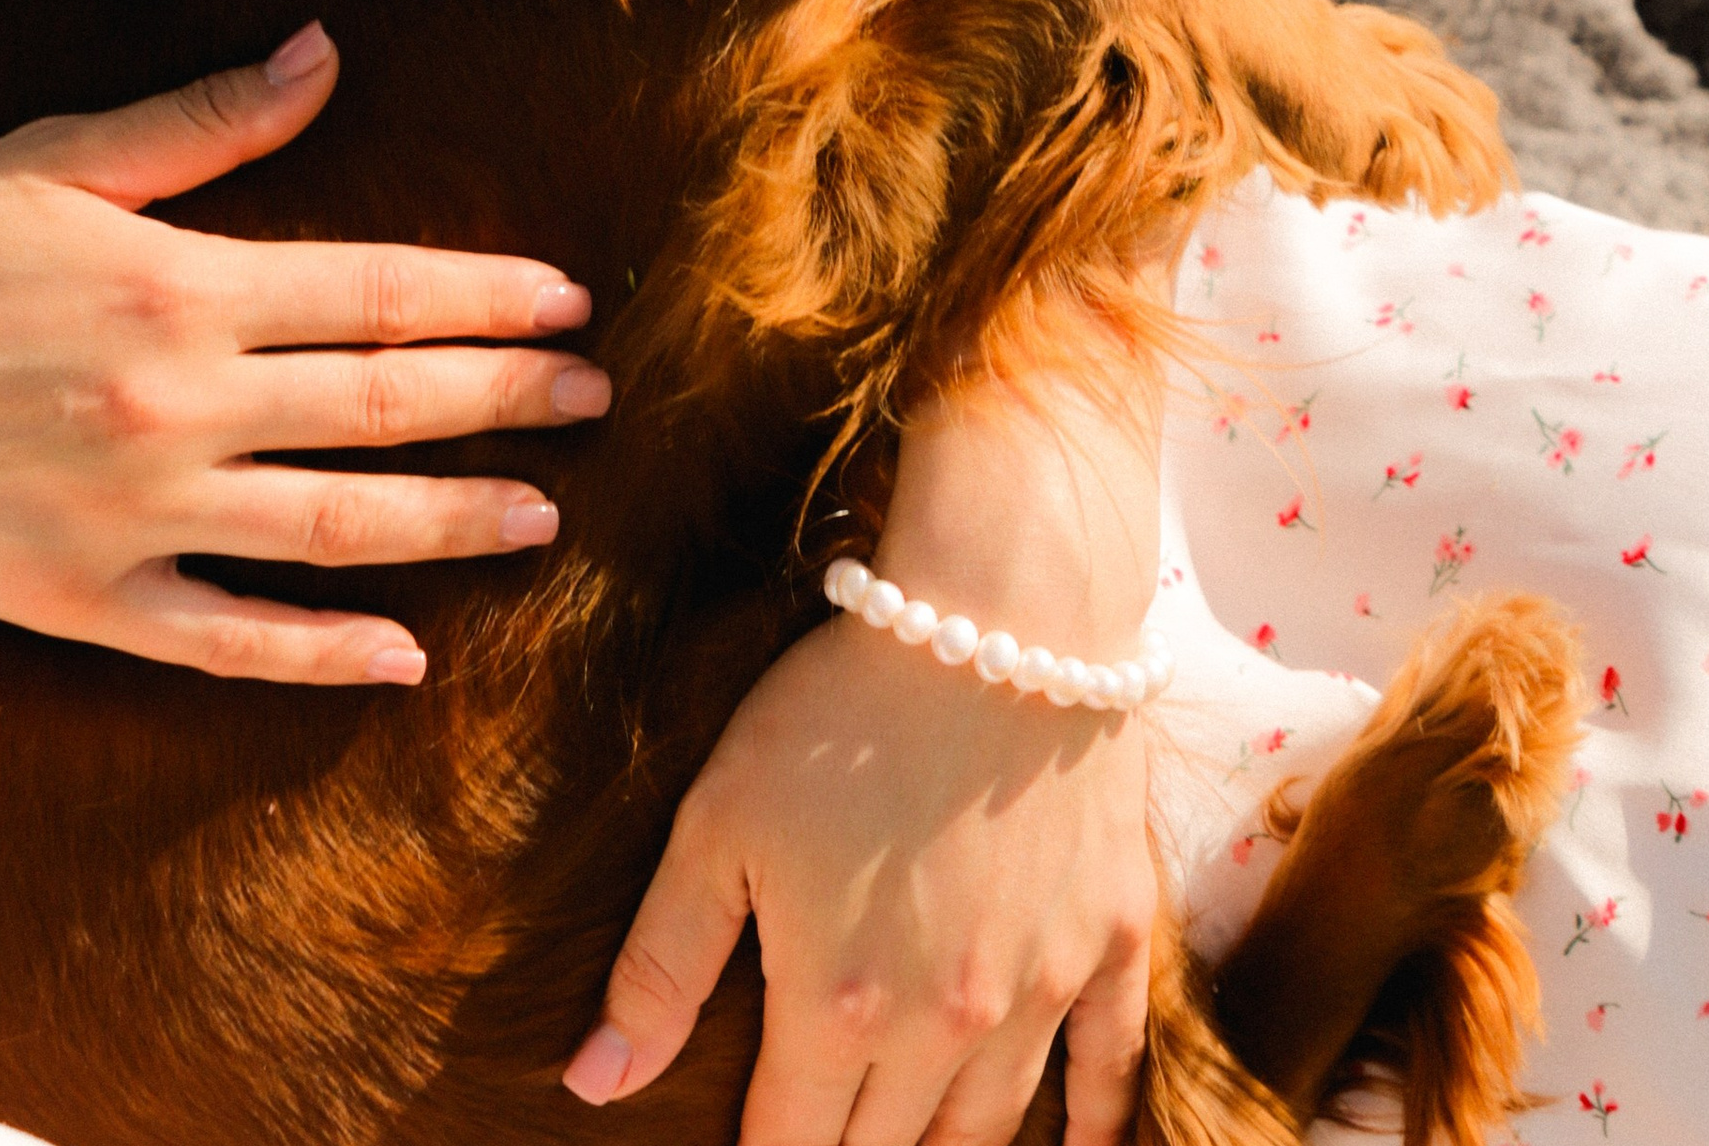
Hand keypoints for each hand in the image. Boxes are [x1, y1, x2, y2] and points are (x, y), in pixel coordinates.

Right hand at [0, 21, 608, 684]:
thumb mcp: (65, 155)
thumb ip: (211, 121)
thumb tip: (327, 53)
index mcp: (184, 284)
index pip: (384, 291)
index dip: (491, 297)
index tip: (571, 302)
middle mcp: (179, 402)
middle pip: (387, 405)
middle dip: (509, 401)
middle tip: (598, 402)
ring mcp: (134, 512)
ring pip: (334, 527)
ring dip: (452, 521)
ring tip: (544, 521)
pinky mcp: (79, 599)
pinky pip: (224, 638)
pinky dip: (318, 654)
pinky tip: (403, 658)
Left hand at [564, 385, 1162, 1144]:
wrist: (998, 615)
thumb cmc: (842, 706)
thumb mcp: (720, 820)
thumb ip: (660, 964)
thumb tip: (593, 1086)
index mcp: (836, 1009)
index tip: (753, 1145)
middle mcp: (946, 1027)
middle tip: (825, 1132)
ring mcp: (1042, 988)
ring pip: (989, 1127)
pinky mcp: (1115, 937)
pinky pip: (1112, 1064)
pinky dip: (1097, 1121)